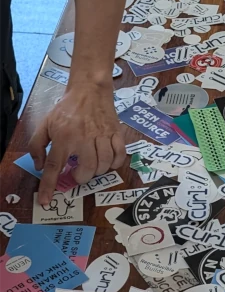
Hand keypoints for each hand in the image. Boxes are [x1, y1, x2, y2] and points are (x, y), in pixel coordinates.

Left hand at [29, 82, 125, 204]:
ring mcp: (102, 136)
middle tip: (78, 173)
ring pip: (103, 164)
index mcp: (64, 136)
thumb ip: (37, 145)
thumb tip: (40, 166)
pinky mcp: (116, 133)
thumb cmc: (66, 108)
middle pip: (86, 169)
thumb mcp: (45, 124)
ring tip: (91, 166)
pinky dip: (114, 163)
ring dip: (97, 171)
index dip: (49, 186)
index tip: (45, 201)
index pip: (54, 166)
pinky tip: (108, 161)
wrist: (89, 90)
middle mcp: (84, 138)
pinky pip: (119, 155)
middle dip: (81, 177)